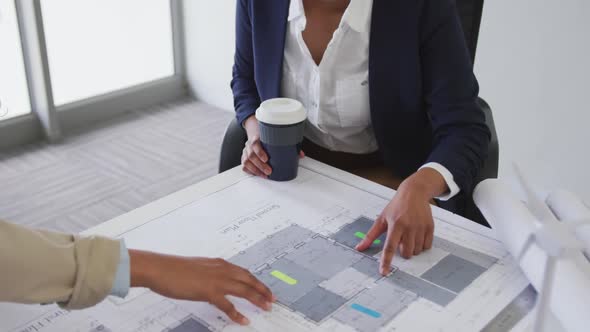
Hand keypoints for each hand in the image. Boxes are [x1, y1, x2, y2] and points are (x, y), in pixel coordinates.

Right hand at [130, 250, 274, 324]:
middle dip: (263, 289)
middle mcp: (221, 269)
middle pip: (249, 280)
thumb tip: (213, 281)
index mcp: (219, 263)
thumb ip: (209, 273)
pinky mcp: (208, 291)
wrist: (160, 268)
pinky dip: (237, 314)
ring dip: (257, 299)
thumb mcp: (197, 268)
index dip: (256, 281)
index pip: (244, 272)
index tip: (264, 288)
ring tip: (267, 307)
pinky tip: (243, 321)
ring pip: (244, 290)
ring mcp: (216, 280)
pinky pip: (228, 305)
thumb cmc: (173, 269)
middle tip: (273, 299)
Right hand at [241, 115, 303, 176]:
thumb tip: (300, 154)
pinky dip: (250, 171)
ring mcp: (246, 151)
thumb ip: (288, 145)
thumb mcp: (276, 137)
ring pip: (246, 161)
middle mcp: (249, 144)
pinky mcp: (244, 157)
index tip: (267, 159)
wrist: (256, 133)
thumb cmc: (266, 137)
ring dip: (256, 170)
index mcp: (257, 137)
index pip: (255, 143)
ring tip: (264, 175)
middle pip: (251, 155)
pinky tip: (257, 174)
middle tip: (269, 171)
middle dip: (260, 165)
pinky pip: (244, 166)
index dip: (259, 152)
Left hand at [355, 168, 446, 274]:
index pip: (389, 247)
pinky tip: (417, 235)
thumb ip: (371, 235)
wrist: (414, 192)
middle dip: (402, 251)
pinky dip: (421, 245)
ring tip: (409, 235)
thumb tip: (360, 247)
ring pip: (417, 251)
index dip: (386, 261)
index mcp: (395, 224)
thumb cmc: (396, 206)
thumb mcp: (381, 218)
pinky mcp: (430, 227)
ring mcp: (420, 227)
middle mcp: (409, 226)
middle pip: (406, 252)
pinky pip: (427, 246)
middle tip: (401, 239)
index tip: (384, 272)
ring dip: (412, 248)